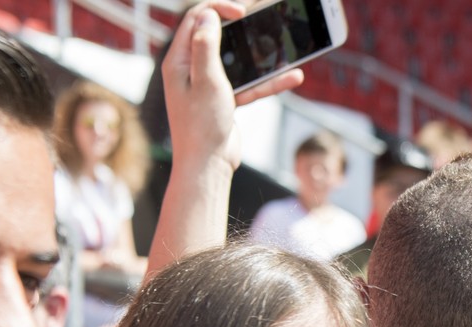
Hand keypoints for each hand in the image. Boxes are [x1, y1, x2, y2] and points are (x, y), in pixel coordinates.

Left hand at [163, 1, 305, 173]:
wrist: (208, 166)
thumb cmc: (201, 126)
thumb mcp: (205, 80)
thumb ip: (205, 46)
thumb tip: (207, 14)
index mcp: (179, 60)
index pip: (196, 19)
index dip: (219, 8)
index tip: (242, 11)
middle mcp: (191, 69)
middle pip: (218, 34)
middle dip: (242, 24)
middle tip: (263, 15)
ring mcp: (209, 85)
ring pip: (238, 60)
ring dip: (261, 55)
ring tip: (282, 43)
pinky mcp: (225, 100)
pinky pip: (249, 84)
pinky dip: (268, 81)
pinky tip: (292, 77)